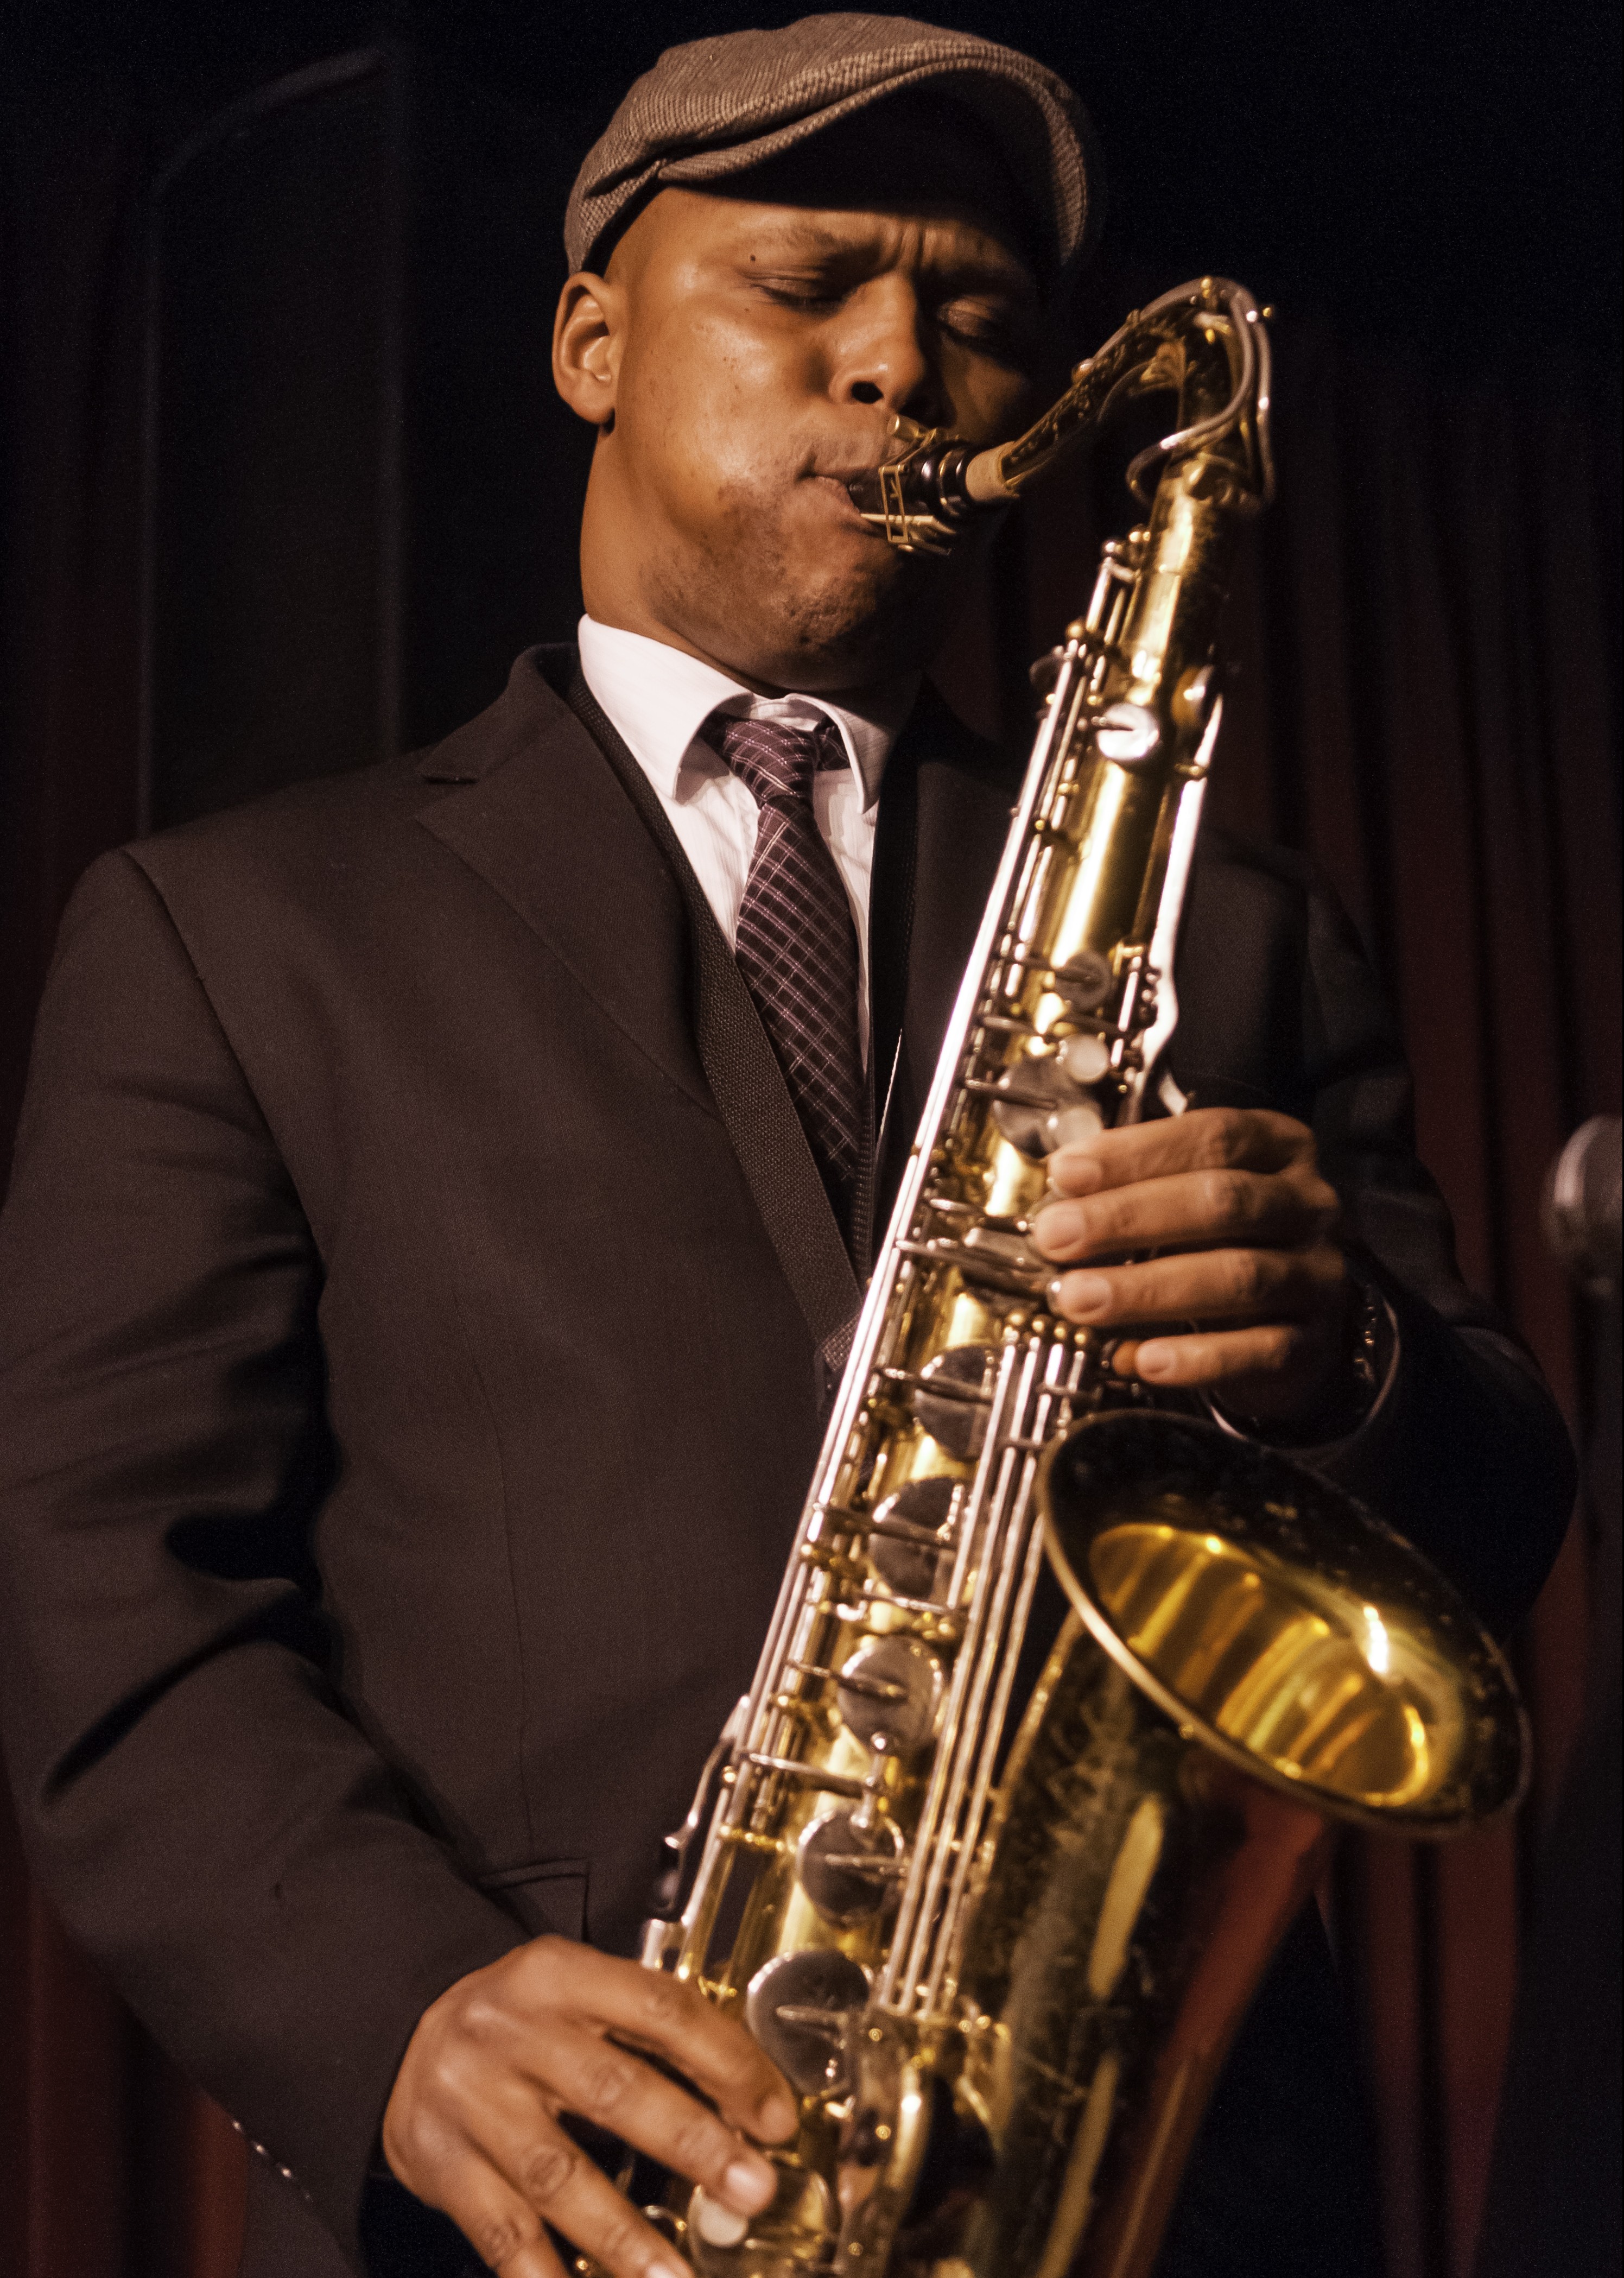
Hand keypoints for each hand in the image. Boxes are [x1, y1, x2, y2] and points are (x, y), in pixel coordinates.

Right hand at [382, 1936, 796, 2277]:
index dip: (727, 2062)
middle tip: (752, 2189)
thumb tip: (746, 2100)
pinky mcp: (441, 2165)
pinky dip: (546, 2274)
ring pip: (559, 2175)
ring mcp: (473, 2102)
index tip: (775, 2117)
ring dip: (626, 2235)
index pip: (661, 2010)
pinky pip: (501, 2232)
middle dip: (694, 2145)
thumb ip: (647, 2034)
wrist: (403, 2032)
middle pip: (615, 2091)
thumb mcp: (575, 1991)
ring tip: (678, 2275)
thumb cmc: (516, 2019)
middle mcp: (513, 2033)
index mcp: (559, 1975)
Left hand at [1030, 1107, 1348, 1423]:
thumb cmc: (1224, 1242)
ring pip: (1237, 1276)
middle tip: (1056, 1236)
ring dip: (1147, 1290)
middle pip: (1221, 1202)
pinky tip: (1141, 1359)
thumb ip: (1137, 1182)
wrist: (1291, 1321)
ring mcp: (1316, 1275)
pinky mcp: (1312, 1343)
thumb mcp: (1190, 1192)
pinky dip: (1196, 1358)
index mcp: (1278, 1148)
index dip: (1135, 1153)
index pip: (1212, 1137)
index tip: (1066, 1172)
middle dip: (1128, 1218)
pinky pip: (1257, 1350)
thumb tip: (1061, 1186)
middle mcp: (1308, 1205)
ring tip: (1079, 1298)